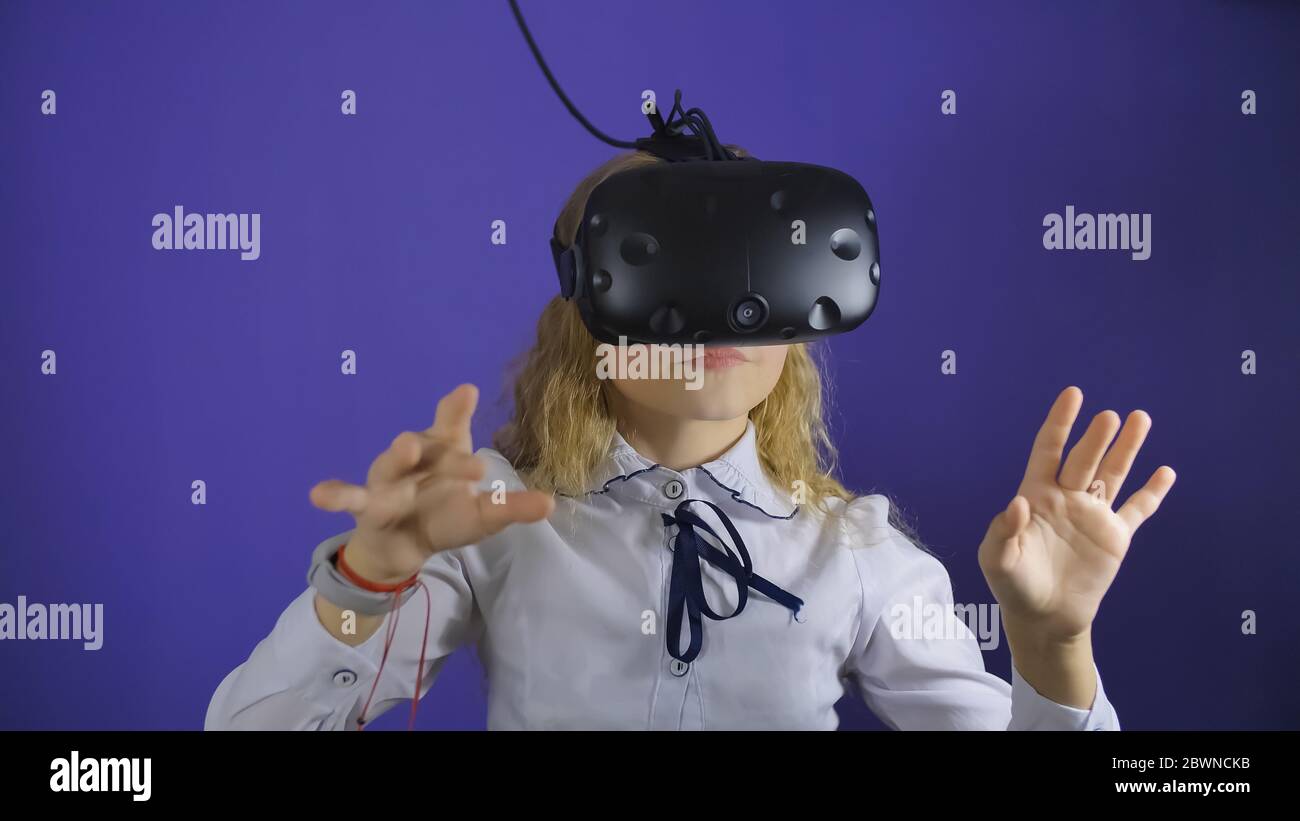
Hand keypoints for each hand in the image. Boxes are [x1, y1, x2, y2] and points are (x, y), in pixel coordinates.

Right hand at [308, 383, 554, 584]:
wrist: (403, 545)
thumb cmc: (444, 516)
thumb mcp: (480, 513)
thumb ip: (510, 507)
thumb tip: (552, 504)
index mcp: (442, 455)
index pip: (451, 433)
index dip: (456, 413)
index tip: (466, 392)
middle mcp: (414, 461)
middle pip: (425, 450)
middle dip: (443, 451)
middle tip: (469, 460)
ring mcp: (386, 482)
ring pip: (388, 468)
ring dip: (396, 458)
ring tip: (404, 448)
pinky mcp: (365, 508)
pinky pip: (348, 499)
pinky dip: (334, 494)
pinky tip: (319, 494)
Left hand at [979, 386, 1175, 642]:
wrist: (1044, 618)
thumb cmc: (1013, 585)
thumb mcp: (997, 560)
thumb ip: (1002, 532)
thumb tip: (1019, 503)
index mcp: (1037, 495)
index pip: (1048, 450)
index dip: (1060, 423)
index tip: (1073, 395)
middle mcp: (1067, 498)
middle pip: (1085, 459)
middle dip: (1097, 438)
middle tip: (1110, 416)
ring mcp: (1093, 516)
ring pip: (1113, 474)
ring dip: (1127, 449)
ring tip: (1140, 418)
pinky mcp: (1115, 538)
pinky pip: (1137, 510)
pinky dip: (1152, 492)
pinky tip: (1166, 472)